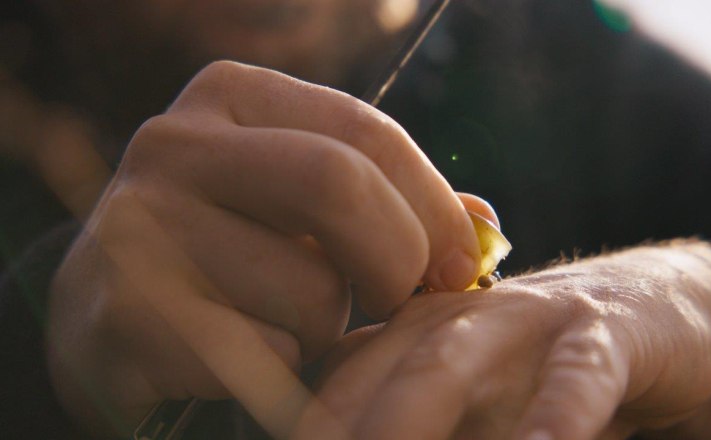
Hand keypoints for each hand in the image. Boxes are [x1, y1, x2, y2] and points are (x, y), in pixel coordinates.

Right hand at [45, 61, 488, 435]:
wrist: (110, 319)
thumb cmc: (234, 255)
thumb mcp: (305, 209)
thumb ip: (393, 203)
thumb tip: (484, 224)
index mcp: (231, 96)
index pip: (366, 133)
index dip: (434, 205)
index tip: (463, 264)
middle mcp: (175, 143)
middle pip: (337, 186)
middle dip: (397, 260)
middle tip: (396, 301)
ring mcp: (139, 225)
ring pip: (310, 290)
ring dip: (327, 327)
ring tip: (286, 322)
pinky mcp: (124, 313)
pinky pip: (267, 354)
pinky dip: (284, 368)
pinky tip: (247, 352)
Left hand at [305, 242, 710, 439]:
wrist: (647, 307)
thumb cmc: (538, 367)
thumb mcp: (468, 394)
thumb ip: (407, 411)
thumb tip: (338, 435)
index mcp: (409, 328)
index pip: (336, 379)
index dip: (309, 424)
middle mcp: (452, 316)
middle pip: (376, 371)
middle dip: (342, 427)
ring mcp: (524, 316)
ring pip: (449, 365)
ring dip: (409, 421)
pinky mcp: (601, 330)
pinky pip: (575, 377)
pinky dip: (555, 417)